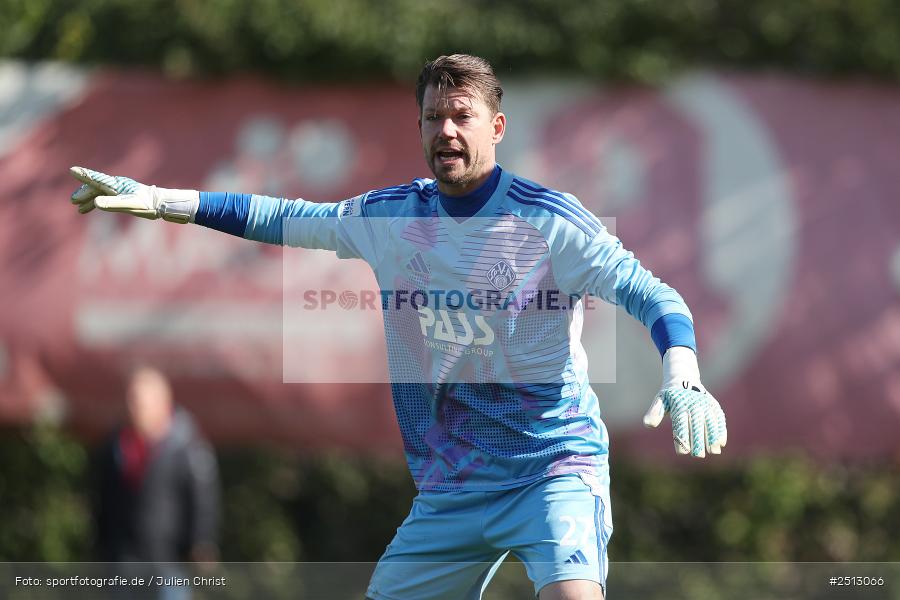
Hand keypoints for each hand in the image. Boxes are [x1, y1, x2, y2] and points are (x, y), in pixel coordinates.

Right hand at [69, 166, 197, 222]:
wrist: (160, 204)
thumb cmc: (147, 205)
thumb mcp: (130, 205)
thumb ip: (113, 203)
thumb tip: (96, 202)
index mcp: (117, 185)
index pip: (97, 179)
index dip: (84, 175)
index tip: (72, 170)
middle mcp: (116, 185)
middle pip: (95, 186)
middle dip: (84, 193)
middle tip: (74, 200)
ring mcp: (118, 190)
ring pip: (98, 192)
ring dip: (88, 199)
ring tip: (78, 207)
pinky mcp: (121, 196)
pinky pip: (104, 198)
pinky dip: (95, 203)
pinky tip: (88, 209)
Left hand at [643, 382, 726, 457]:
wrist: (684, 377)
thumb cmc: (670, 395)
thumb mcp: (660, 401)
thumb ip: (655, 412)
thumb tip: (648, 424)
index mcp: (679, 403)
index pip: (680, 422)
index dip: (682, 437)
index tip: (682, 452)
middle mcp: (694, 403)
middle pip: (697, 424)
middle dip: (698, 440)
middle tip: (698, 455)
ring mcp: (705, 403)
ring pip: (710, 421)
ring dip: (713, 436)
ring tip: (714, 452)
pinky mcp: (714, 405)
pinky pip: (719, 418)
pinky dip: (721, 430)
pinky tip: (722, 443)